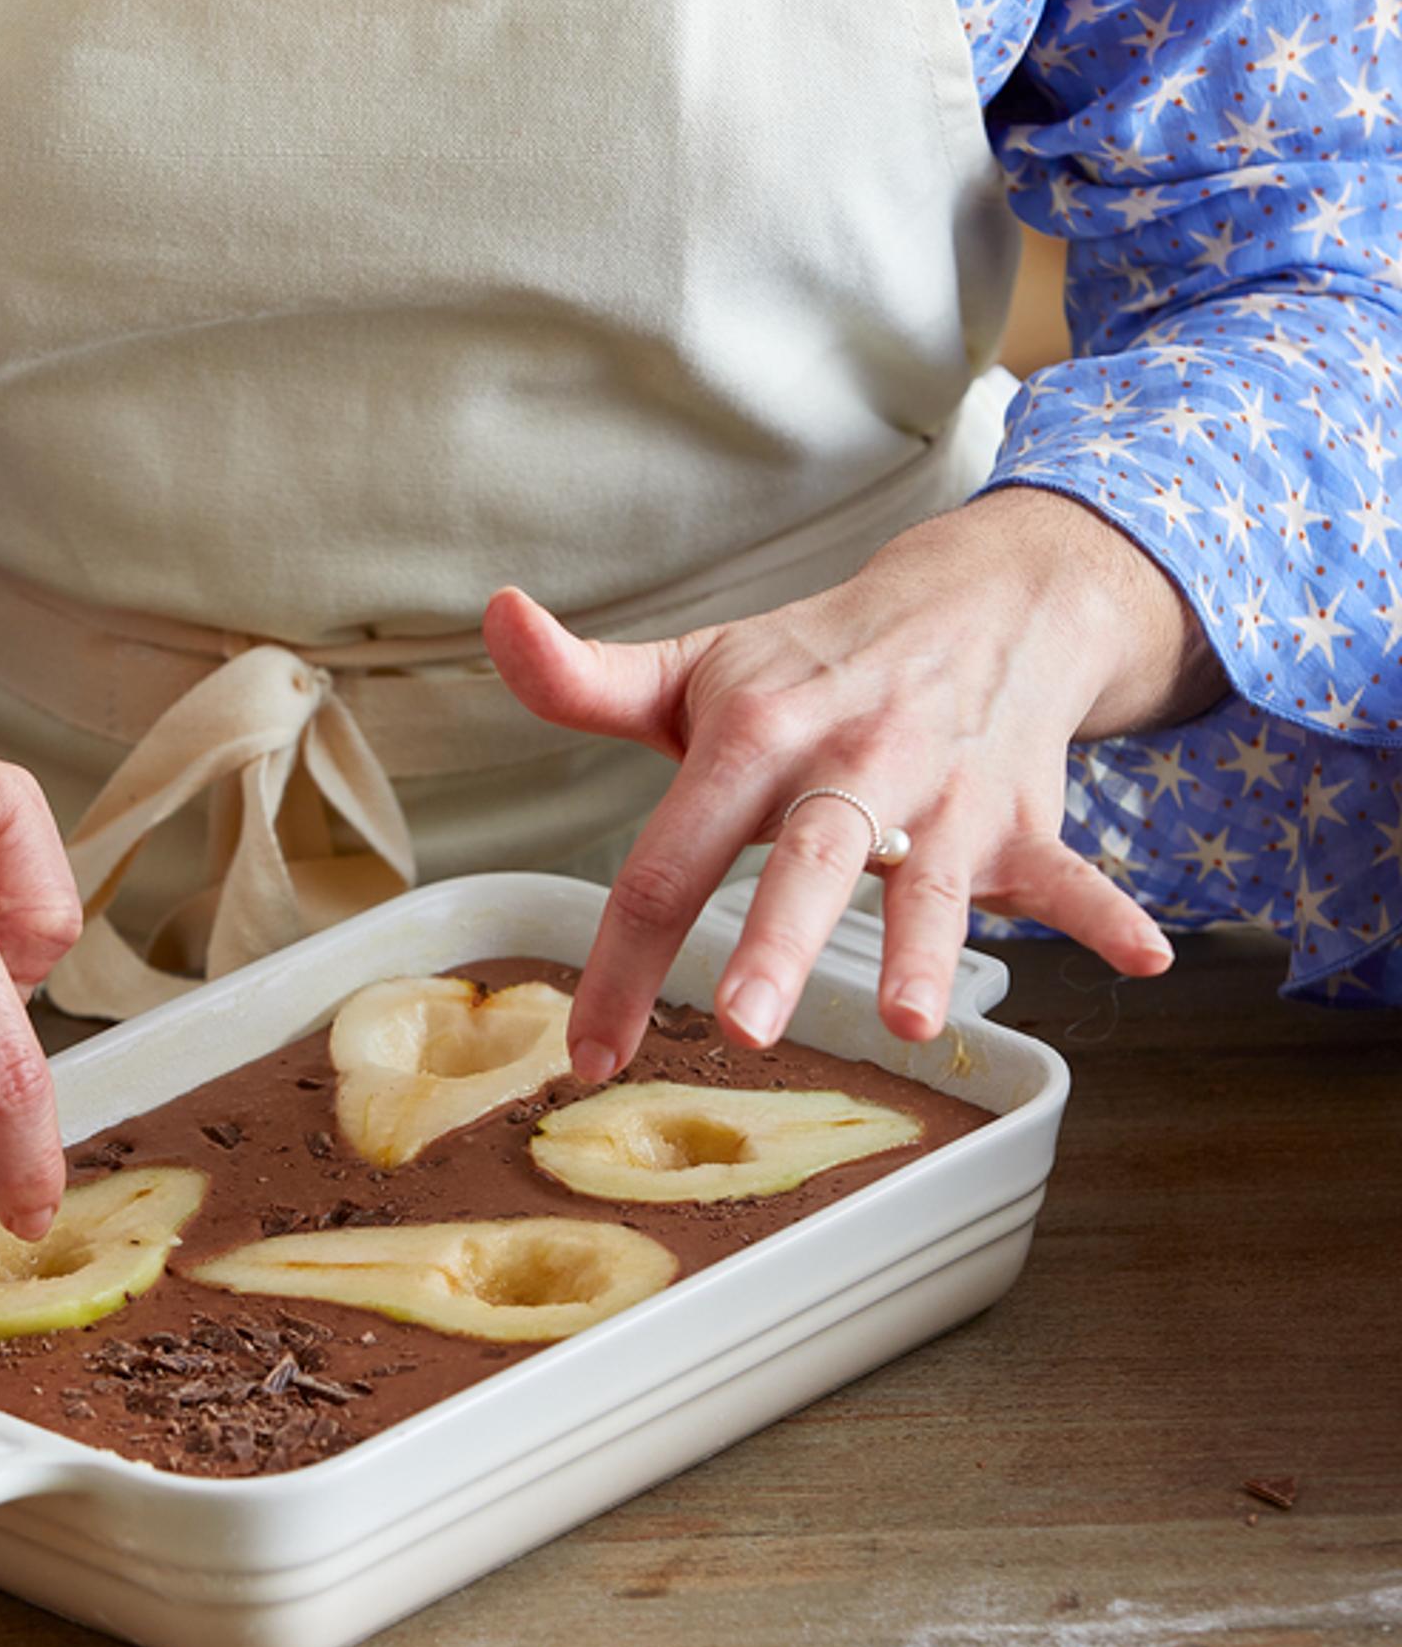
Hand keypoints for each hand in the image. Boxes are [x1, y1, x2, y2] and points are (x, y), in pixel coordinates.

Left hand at [484, 487, 1224, 1077]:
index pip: (674, 853)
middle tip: (751, 1022)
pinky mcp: (1023, 817)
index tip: (587, 1052)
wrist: (983, 595)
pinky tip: (1149, 960)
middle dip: (784, 940)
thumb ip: (586, 679)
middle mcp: (853, 760)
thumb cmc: (815, 662)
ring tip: (920, 1019)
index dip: (625, 956)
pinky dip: (1112, 914)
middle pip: (812, 857)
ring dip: (933, 944)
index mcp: (757, 733)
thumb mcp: (698, 667)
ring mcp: (947, 792)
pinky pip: (1075, 870)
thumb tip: (497, 618)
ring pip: (938, 875)